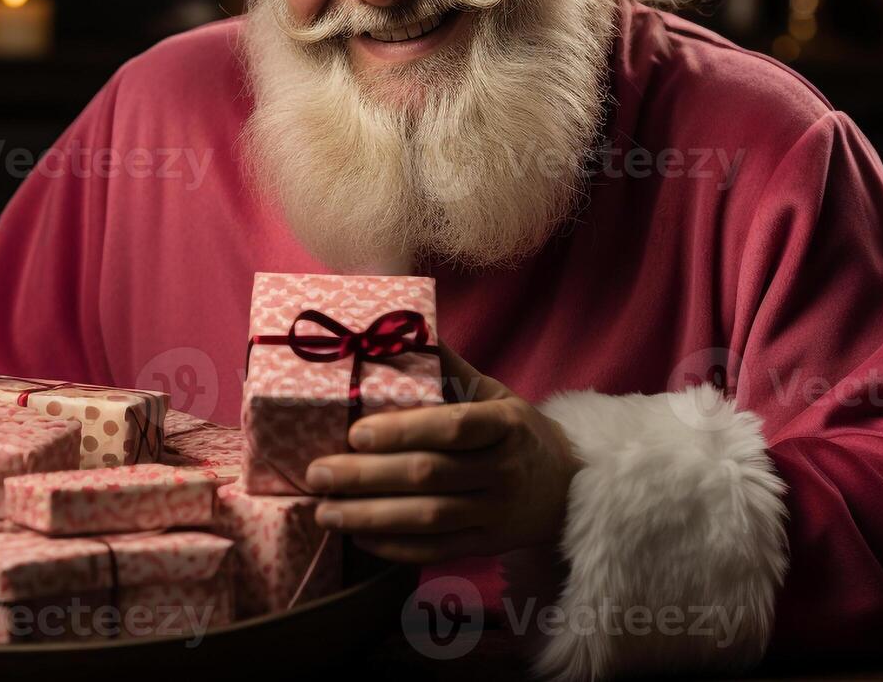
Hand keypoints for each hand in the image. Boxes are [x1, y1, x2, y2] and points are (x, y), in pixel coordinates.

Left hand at [303, 343, 579, 563]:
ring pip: (428, 518)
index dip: (403, 431)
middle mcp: (503, 470)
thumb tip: (400, 332)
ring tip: (324, 511)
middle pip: (429, 475)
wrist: (565, 488)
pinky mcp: (486, 545)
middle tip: (317, 473)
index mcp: (504, 424)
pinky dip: (394, 547)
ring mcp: (496, 512)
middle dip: (367, 476)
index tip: (355, 433)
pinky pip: (436, 550)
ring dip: (370, 516)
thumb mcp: (494, 393)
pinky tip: (357, 537)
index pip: (452, 427)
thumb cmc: (516, 431)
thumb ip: (449, 368)